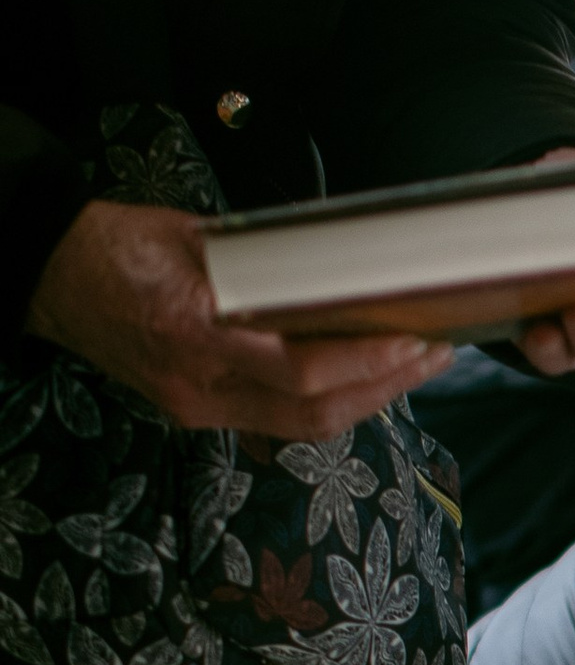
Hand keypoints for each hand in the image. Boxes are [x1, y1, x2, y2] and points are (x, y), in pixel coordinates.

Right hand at [27, 202, 447, 435]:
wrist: (50, 275)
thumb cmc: (115, 246)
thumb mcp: (191, 237)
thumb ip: (261, 260)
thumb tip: (331, 267)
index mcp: (195, 334)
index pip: (299, 371)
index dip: (364, 363)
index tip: (413, 341)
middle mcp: (198, 385)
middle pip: (312, 413)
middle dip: (385, 387)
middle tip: (434, 355)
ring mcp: (195, 406)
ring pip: (301, 426)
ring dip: (365, 401)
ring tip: (411, 367)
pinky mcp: (194, 411)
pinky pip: (276, 420)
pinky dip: (325, 402)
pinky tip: (359, 378)